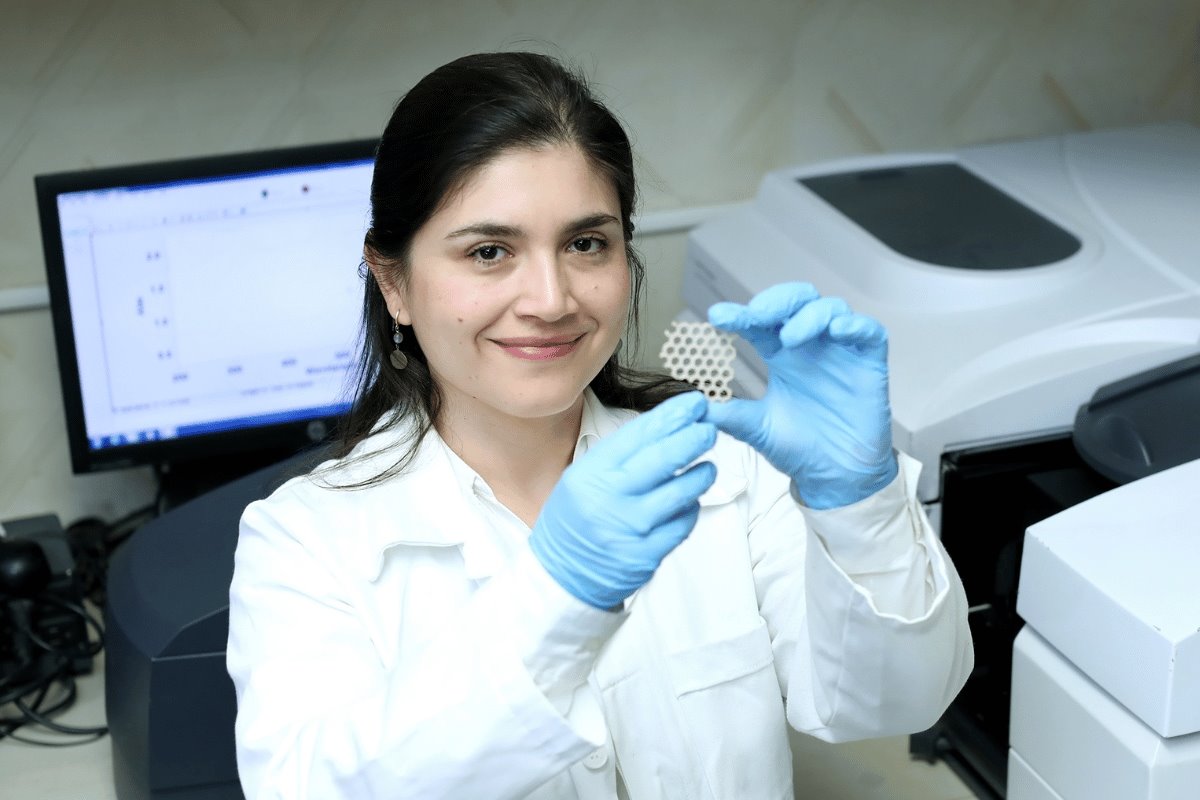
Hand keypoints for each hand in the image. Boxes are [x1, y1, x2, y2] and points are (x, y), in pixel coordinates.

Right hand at [529, 392, 717, 609]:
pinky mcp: (647, 554)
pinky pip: (681, 525)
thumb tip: (664, 428)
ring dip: (700, 475)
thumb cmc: (574, 521)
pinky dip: (691, 509)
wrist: (560, 576)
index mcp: (592, 473)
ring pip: (679, 493)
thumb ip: (618, 457)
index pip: (639, 435)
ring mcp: (630, 528)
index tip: (694, 404)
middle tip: (708, 428)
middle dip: (692, 438)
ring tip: (707, 466)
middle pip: (662, 459)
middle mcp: (611, 498)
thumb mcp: (581, 478)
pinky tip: (691, 501)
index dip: (671, 416)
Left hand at [704, 282, 896, 508]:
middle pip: (796, 301)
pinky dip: (854, 325)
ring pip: (830, 308)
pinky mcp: (869, 362)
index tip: (716, 316)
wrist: (836, 477)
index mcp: (780, 355)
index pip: (760, 323)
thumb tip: (693, 407)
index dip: (740, 315)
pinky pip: (868, 331)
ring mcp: (841, 350)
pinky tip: (837, 331)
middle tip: (757, 315)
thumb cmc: (799, 449)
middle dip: (777, 301)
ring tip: (790, 338)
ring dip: (809, 314)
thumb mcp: (758, 429)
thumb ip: (730, 415)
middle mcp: (810, 346)